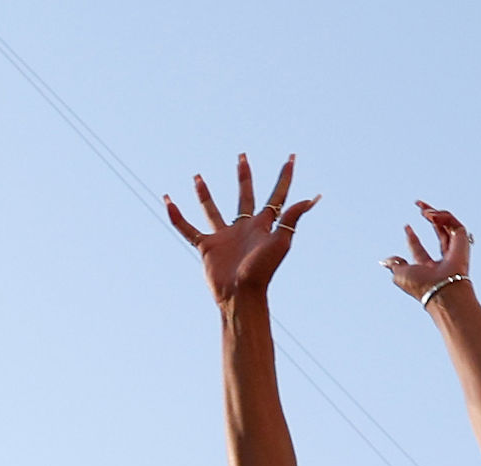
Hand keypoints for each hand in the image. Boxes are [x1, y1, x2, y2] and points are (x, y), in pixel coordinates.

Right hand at [163, 152, 314, 302]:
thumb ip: (292, 217)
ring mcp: (224, 237)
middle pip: (244, 195)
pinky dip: (177, 217)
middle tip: (242, 156)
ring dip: (204, 194)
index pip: (277, 195)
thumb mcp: (281, 241)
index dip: (285, 177)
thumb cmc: (263, 271)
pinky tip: (168, 202)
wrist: (241, 294)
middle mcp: (244, 227)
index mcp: (263, 224)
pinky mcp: (207, 247)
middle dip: (244, 176)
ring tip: (197, 177)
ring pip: (212, 209)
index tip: (291, 157)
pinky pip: (188, 229)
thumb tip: (312, 197)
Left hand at [383, 203, 470, 302]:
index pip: (419, 249)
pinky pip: (452, 222)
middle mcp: (442, 257)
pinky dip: (442, 216)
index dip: (412, 237)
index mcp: (428, 267)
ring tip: (423, 212)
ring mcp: (454, 248)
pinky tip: (430, 216)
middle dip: (428, 216)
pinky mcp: (462, 240)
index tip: (406, 226)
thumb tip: (385, 261)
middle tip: (418, 204)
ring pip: (446, 224)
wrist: (441, 287)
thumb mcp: (400, 275)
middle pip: (437, 231)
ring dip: (434, 214)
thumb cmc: (421, 285)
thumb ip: (394, 265)